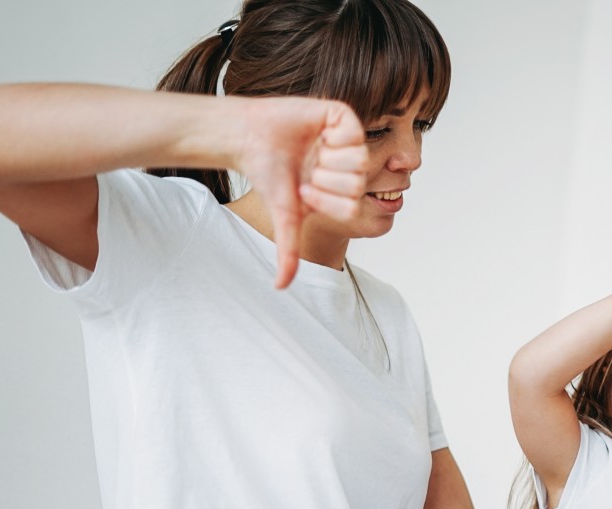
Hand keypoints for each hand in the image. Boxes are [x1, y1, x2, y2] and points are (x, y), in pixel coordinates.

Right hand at [235, 97, 367, 288]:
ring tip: (311, 153)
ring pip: (361, 160)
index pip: (353, 205)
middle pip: (359, 184)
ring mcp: (347, 141)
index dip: (327, 201)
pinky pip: (355, 134)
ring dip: (329, 160)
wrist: (250, 137)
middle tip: (307, 171)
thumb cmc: (267, 175)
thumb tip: (280, 288)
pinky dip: (333, 138)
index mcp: (340, 189)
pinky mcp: (342, 117)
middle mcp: (347, 166)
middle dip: (327, 181)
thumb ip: (289, 252)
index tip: (304, 190)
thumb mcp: (285, 217)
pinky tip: (317, 135)